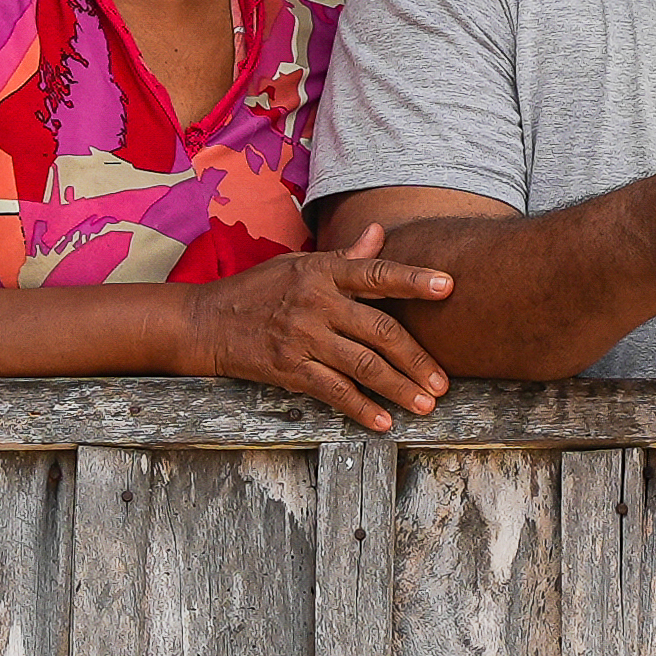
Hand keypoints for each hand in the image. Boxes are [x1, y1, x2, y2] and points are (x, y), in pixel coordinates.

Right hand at [177, 222, 455, 432]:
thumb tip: (380, 234)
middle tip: (444, 382)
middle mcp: (316, 302)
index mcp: (323, 272)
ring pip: (362, 366)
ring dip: (399, 388)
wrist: (207, 322)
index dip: (414, 278)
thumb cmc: (259, 289)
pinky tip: (384, 421)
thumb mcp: (299, 264)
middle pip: (379, 330)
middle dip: (417, 358)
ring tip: (426, 404)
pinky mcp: (289, 368)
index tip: (448, 286)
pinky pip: (334, 392)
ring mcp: (303, 337)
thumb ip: (344, 256)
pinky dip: (362, 408)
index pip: (376, 272)